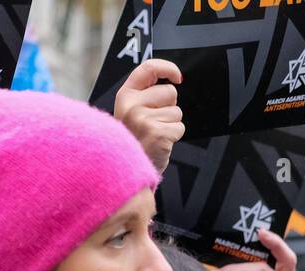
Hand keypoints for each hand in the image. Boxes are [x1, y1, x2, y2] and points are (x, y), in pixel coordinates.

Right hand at [113, 59, 184, 174]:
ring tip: (155, 134)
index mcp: (125, 95)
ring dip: (172, 123)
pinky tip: (160, 142)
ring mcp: (144, 118)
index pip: (148, 68)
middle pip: (170, 92)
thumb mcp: (131, 112)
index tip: (178, 76)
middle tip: (155, 122)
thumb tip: (173, 81)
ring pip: (177, 112)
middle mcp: (132, 104)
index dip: (167, 68)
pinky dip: (175, 135)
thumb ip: (145, 95)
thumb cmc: (133, 139)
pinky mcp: (158, 133)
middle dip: (170, 106)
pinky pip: (180, 127)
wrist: (124, 168)